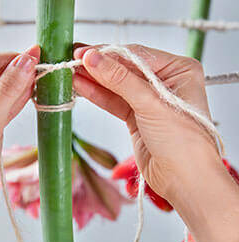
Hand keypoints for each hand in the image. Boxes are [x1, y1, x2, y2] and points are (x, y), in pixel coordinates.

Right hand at [73, 44, 238, 241]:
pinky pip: (113, 102)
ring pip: (116, 86)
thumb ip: (119, 79)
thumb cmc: (182, 140)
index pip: (137, 55)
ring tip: (70, 74)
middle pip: (124, 69)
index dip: (109, 54)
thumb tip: (92, 58)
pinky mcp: (136, 118)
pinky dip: (97, 96)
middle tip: (71, 60)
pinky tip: (81, 87)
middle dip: (99, 66)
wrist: (182, 178)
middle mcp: (164, 82)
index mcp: (179, 70)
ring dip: (94, 81)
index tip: (84, 53)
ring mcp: (148, 101)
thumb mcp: (150, 103)